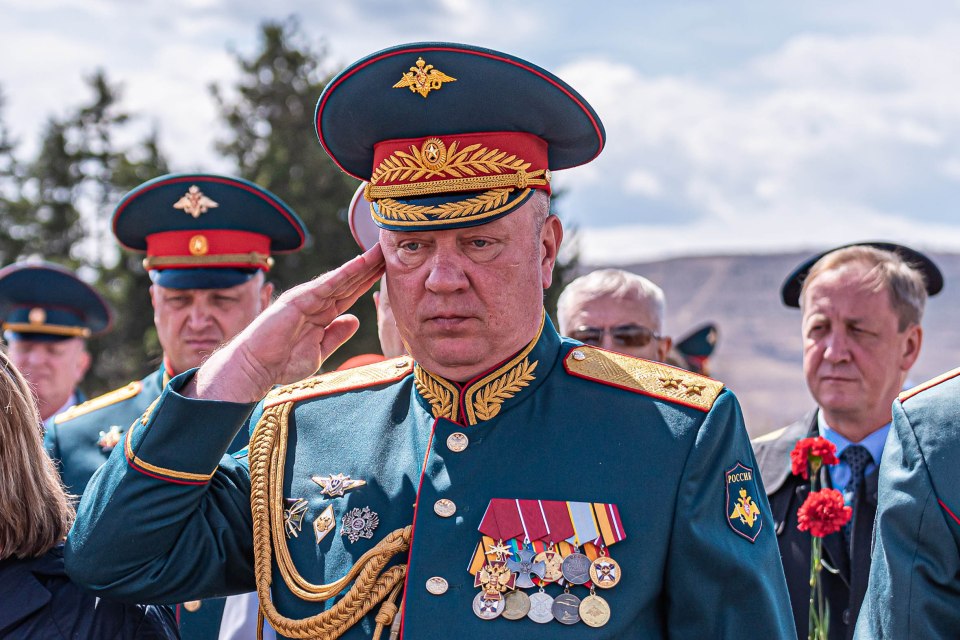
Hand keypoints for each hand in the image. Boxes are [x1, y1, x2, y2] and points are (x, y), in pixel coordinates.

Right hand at [188, 245, 384, 402]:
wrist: (256, 367)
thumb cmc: (282, 361)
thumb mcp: (319, 350)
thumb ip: (337, 334)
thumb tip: (355, 320)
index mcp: (323, 313)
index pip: (351, 293)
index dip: (370, 281)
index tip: (389, 270)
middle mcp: (317, 301)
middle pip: (350, 281)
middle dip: (371, 267)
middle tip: (390, 250)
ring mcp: (309, 298)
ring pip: (342, 278)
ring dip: (362, 264)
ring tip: (380, 250)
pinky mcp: (300, 298)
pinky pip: (328, 284)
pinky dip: (345, 272)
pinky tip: (361, 262)